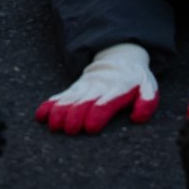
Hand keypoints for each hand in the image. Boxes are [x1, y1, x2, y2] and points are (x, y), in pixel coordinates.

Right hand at [36, 42, 158, 135]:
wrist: (119, 58)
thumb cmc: (135, 80)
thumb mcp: (148, 88)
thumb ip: (147, 103)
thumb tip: (137, 118)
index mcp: (116, 91)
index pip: (104, 104)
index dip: (96, 115)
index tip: (89, 128)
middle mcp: (97, 89)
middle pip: (83, 103)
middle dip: (74, 116)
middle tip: (67, 130)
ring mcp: (84, 88)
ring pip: (69, 100)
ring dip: (59, 111)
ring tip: (53, 125)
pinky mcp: (74, 88)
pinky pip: (59, 96)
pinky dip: (49, 105)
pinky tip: (40, 116)